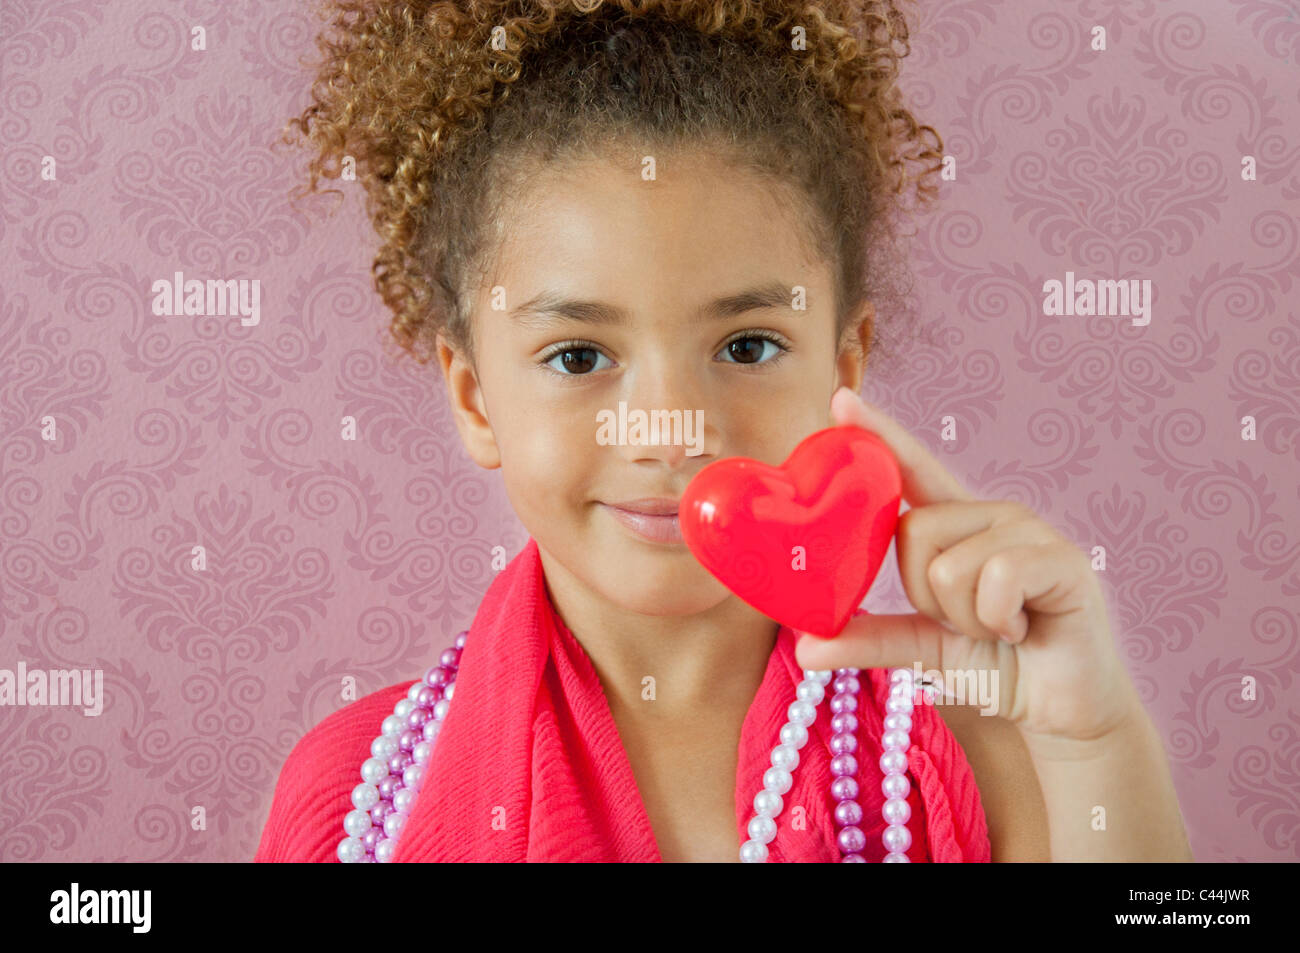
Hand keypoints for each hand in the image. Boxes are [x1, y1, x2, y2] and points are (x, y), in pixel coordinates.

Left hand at [793, 387, 1143, 745]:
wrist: (1062, 712)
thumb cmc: (998, 666)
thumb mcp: (922, 650)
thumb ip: (869, 639)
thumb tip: (805, 646)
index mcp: (958, 525)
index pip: (912, 469)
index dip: (880, 433)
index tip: (840, 399)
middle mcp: (993, 516)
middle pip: (913, 531)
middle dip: (926, 596)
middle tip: (967, 622)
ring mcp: (1032, 532)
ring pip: (948, 565)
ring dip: (963, 618)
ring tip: (1000, 628)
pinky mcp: (1064, 560)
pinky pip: (996, 580)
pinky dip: (997, 621)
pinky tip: (1023, 629)